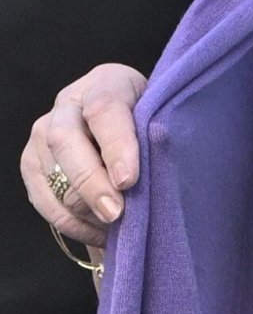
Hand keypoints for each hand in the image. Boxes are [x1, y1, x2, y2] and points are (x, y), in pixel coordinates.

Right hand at [21, 64, 147, 248]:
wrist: (122, 124)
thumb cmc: (148, 121)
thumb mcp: (159, 117)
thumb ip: (155, 136)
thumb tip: (152, 174)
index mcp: (105, 82)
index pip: (105, 108)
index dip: (116, 145)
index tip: (128, 180)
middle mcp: (67, 104)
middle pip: (66, 141)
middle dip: (92, 183)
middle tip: (116, 212)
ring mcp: (43, 133)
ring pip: (51, 174)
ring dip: (83, 208)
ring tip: (115, 226)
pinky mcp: (31, 163)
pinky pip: (44, 199)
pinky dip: (71, 223)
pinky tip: (99, 231)